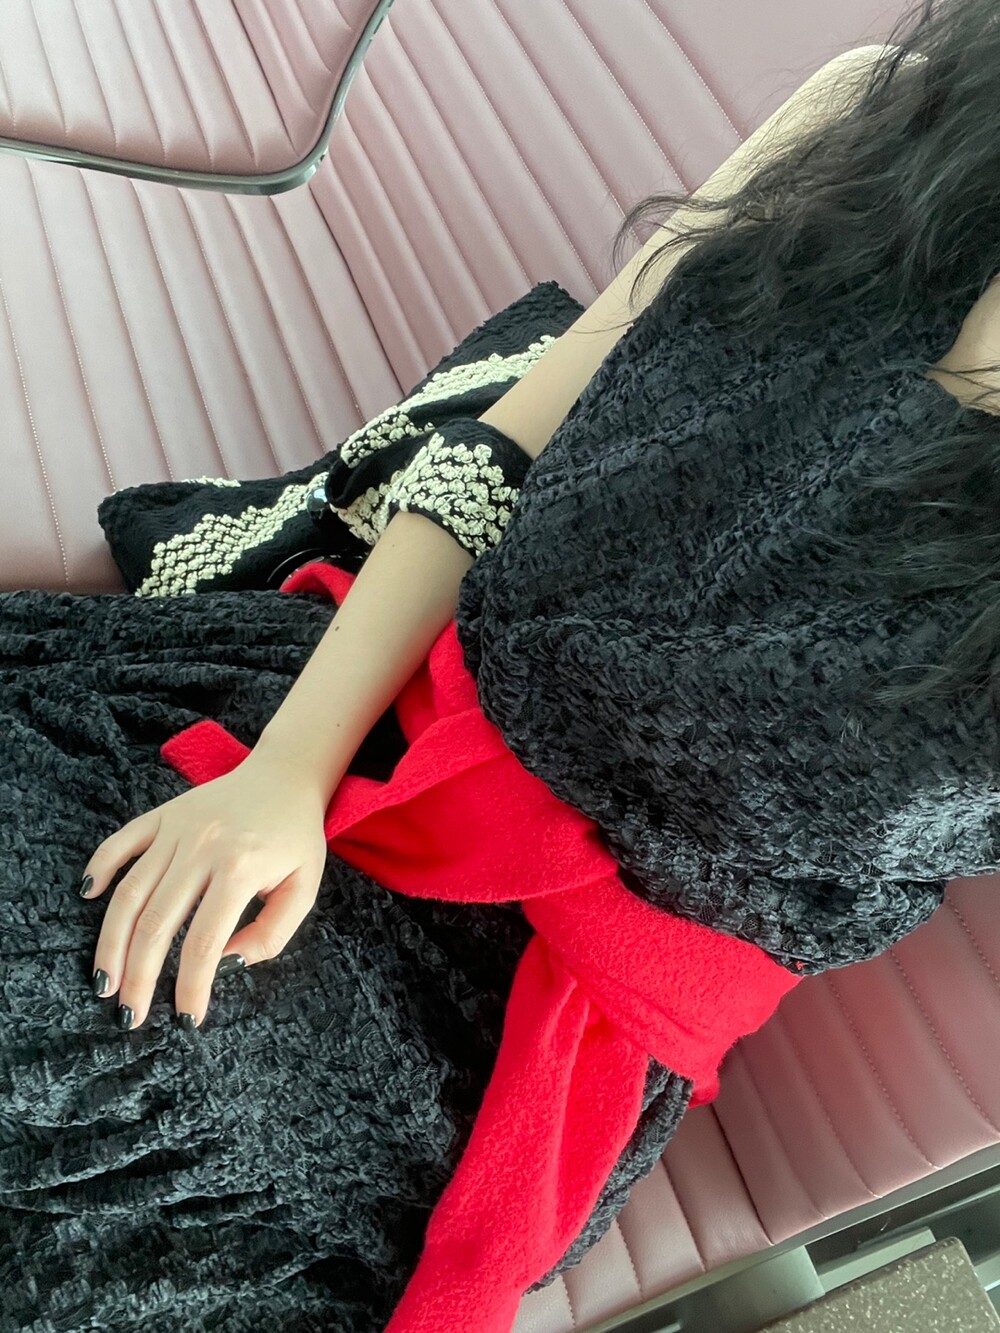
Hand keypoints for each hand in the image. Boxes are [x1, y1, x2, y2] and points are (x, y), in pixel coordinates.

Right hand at [81, 753, 330, 1031]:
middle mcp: (203, 847)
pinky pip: (120, 842)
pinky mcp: (162, 815)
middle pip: (157, 923)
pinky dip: (99, 868)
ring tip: (103, 981)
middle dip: (138, 976)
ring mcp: (177, 828)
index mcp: (241, 868)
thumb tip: (224, 964)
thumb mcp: (305, 888)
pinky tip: (86, 899)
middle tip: (129, 1016)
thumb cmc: (296, 837)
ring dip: (111, 941)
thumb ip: (271, 933)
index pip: (205, 941)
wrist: (286, 774)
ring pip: (130, 892)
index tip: (186, 1020)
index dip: (192, 987)